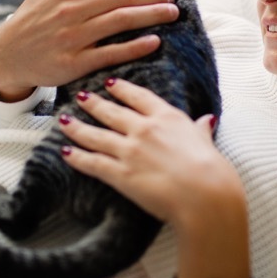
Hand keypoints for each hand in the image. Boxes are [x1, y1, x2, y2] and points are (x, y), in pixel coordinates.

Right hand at [0, 0, 178, 100]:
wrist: (8, 55)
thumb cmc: (34, 16)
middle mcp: (70, 9)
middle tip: (171, 0)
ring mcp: (73, 36)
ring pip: (122, 20)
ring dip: (153, 16)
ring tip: (172, 15)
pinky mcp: (74, 63)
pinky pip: (112, 52)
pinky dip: (136, 46)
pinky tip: (155, 41)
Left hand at [58, 78, 240, 226]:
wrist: (204, 194)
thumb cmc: (212, 169)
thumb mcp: (206, 141)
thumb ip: (201, 129)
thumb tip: (206, 120)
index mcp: (167, 117)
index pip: (139, 97)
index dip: (122, 89)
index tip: (111, 83)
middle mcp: (144, 129)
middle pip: (112, 112)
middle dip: (94, 103)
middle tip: (81, 96)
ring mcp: (130, 151)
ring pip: (96, 135)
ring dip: (77, 127)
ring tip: (64, 121)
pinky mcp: (121, 174)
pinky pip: (93, 163)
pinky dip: (77, 157)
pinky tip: (65, 151)